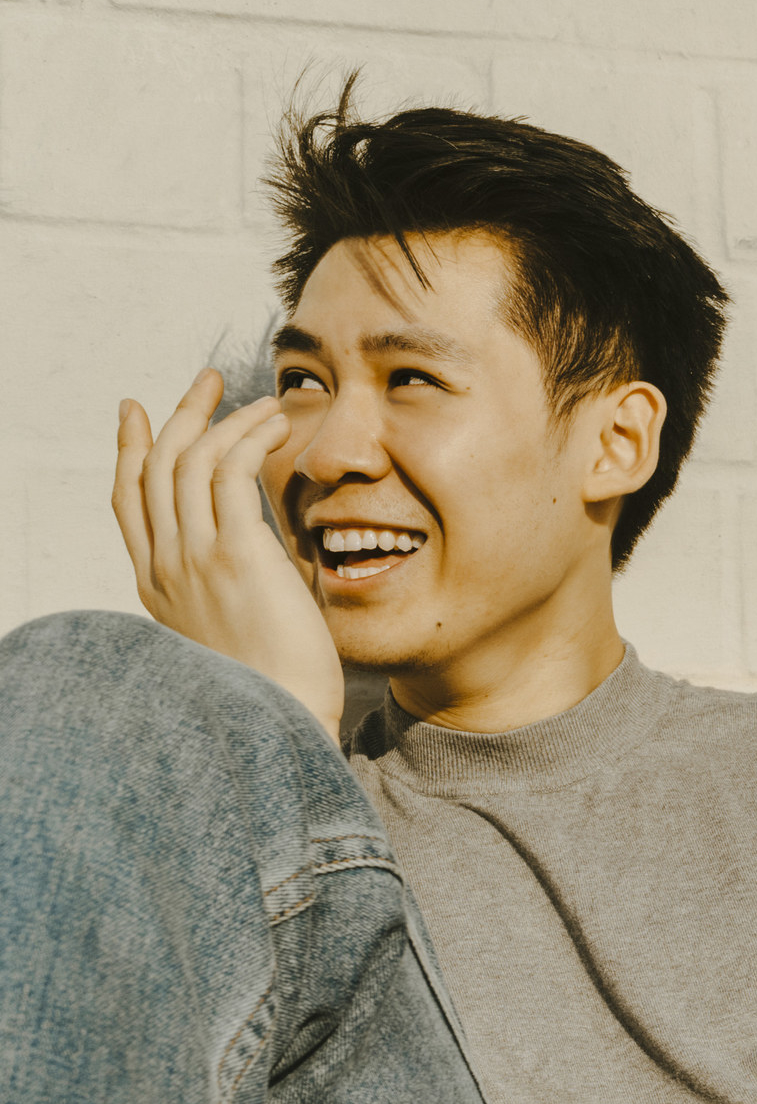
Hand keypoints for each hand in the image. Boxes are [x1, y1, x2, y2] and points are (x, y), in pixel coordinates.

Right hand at [112, 369, 342, 731]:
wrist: (281, 722)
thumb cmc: (276, 690)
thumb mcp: (234, 633)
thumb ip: (232, 590)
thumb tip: (264, 563)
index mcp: (156, 587)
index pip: (128, 502)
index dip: (128, 449)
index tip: (136, 411)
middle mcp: (165, 567)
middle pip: (154, 469)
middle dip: (179, 415)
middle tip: (208, 382)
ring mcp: (193, 558)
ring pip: (189, 461)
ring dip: (223, 419)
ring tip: (260, 400)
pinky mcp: (233, 554)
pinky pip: (229, 473)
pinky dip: (248, 438)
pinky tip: (274, 426)